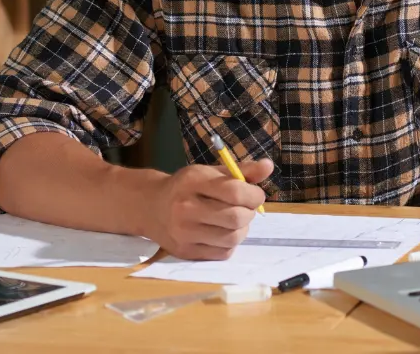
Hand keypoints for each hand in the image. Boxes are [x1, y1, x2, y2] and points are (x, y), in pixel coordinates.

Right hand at [144, 158, 272, 259]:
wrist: (151, 207)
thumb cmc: (186, 187)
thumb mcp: (210, 172)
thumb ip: (241, 170)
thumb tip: (268, 166)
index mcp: (193, 181)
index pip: (234, 191)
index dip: (254, 194)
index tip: (256, 195)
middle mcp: (186, 208)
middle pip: (236, 217)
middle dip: (249, 213)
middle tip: (246, 208)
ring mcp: (184, 233)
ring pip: (232, 238)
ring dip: (242, 229)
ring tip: (235, 220)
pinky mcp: (186, 252)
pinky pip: (223, 253)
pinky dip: (230, 243)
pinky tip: (223, 232)